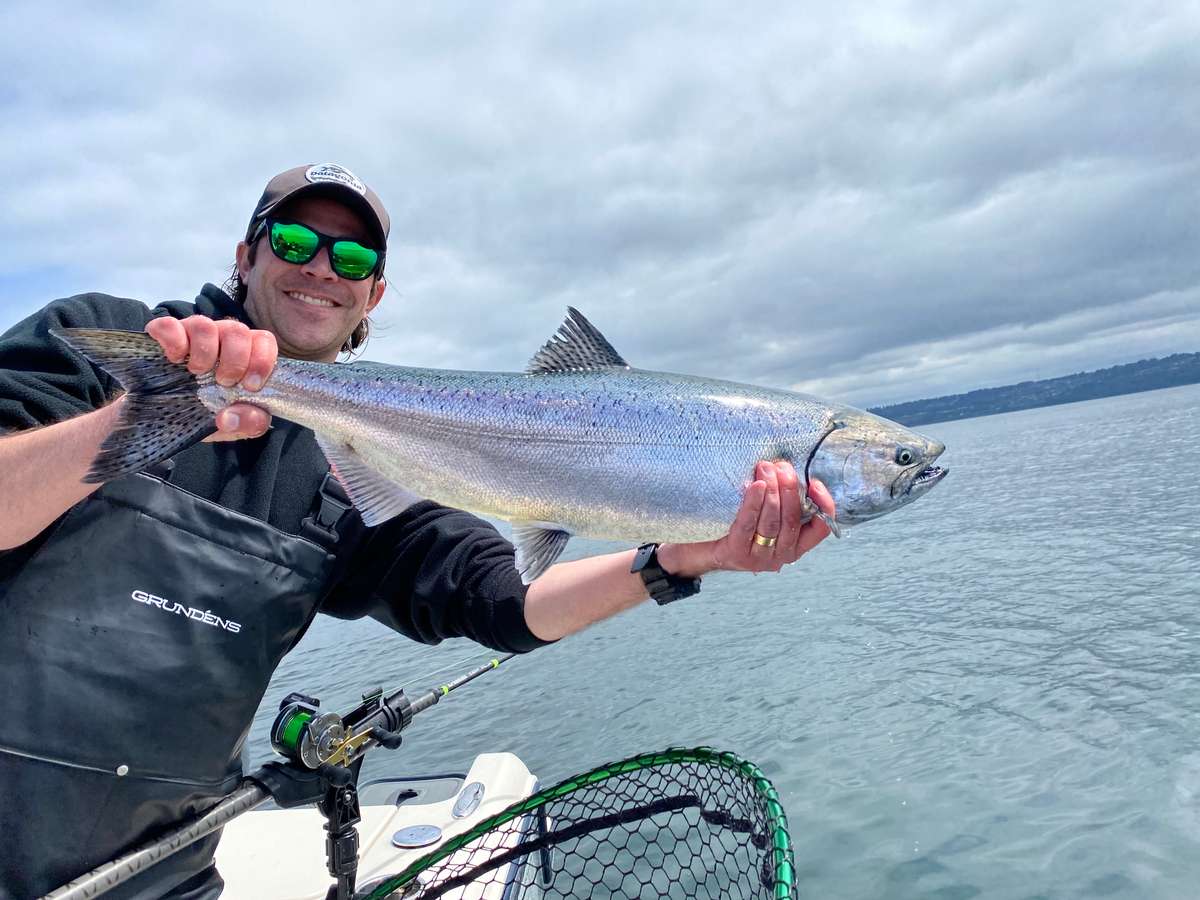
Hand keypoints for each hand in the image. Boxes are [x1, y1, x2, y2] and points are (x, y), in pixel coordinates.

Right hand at [145, 315, 276, 441]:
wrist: (168, 421)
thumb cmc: (210, 415)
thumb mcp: (237, 426)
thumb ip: (250, 423)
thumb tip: (230, 418)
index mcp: (246, 355)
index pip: (264, 340)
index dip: (262, 360)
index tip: (250, 385)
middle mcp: (222, 339)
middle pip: (237, 330)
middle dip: (234, 360)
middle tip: (223, 382)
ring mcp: (192, 335)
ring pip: (205, 325)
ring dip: (204, 352)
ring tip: (197, 373)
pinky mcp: (163, 336)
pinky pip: (169, 325)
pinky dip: (173, 340)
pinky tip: (174, 359)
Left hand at [657, 461, 835, 576]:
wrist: (697, 549)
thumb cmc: (735, 526)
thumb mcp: (764, 514)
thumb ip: (780, 498)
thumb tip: (786, 464)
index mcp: (794, 545)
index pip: (820, 529)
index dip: (823, 506)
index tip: (815, 482)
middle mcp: (780, 556)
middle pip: (792, 520)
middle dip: (790, 489)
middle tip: (782, 466)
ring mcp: (759, 558)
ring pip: (772, 523)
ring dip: (773, 492)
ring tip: (766, 467)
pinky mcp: (736, 554)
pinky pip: (748, 525)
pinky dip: (753, 503)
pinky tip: (755, 486)